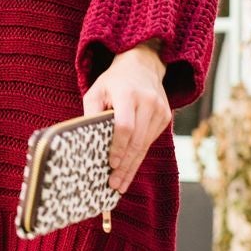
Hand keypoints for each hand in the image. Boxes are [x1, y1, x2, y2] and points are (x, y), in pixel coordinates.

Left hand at [82, 44, 170, 193]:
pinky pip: (150, 141)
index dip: (118, 147)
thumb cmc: (113, 82)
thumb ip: (91, 113)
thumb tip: (85, 141)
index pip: (125, 125)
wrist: (142, 66)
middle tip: (114, 185)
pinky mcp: (165, 116)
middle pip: (137, 140)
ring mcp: (160, 109)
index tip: (110, 164)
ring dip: (132, 166)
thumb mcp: (95, 91)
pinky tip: (130, 170)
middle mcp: (148, 101)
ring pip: (145, 145)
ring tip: (120, 184)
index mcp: (128, 93)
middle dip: (125, 165)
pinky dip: (139, 156)